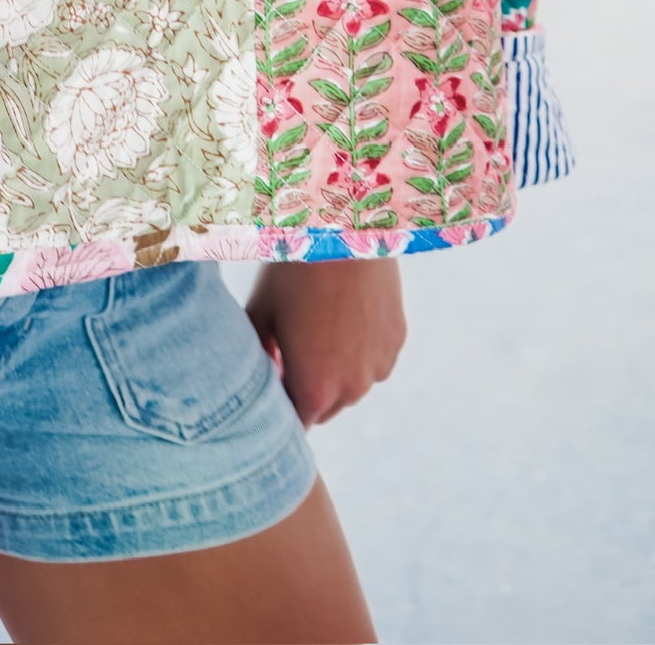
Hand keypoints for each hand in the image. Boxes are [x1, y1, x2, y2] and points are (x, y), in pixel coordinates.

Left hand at [247, 256, 405, 426]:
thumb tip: (263, 376)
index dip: (280, 403)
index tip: (271, 379)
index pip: (295, 422)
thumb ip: (257, 356)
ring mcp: (379, 366)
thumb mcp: (260, 312)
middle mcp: (351, 389)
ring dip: (336, 369)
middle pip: (324, 407)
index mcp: (313, 390)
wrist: (345, 231)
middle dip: (306, 387)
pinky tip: (345, 312)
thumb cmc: (293, 270)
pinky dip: (360, 348)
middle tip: (290, 347)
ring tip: (319, 323)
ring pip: (351, 384)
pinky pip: (374, 359)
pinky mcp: (397, 341)